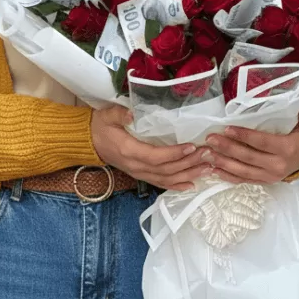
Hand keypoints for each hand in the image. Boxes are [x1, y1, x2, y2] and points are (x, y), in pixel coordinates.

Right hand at [90, 106, 208, 191]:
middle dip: (189, 163)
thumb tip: (131, 113)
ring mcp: (139, 173)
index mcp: (128, 151)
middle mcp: (136, 166)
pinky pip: (161, 183)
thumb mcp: (106, 116)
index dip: (174, 154)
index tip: (192, 146)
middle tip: (208, 155)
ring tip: (207, 169)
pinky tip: (192, 184)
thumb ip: (118, 114)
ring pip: (167, 179)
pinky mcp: (141, 175)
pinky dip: (177, 185)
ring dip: (188, 175)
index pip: (155, 156)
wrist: (89, 142)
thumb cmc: (100, 126)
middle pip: (166, 169)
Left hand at [201, 105, 298, 184]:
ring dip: (223, 162)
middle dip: (227, 148)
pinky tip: (214, 170)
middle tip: (210, 139)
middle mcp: (277, 166)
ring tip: (207, 153)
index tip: (227, 129)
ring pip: (243, 171)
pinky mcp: (263, 182)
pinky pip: (243, 180)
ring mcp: (269, 176)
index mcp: (286, 149)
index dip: (244, 136)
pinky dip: (228, 176)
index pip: (262, 142)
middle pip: (248, 157)